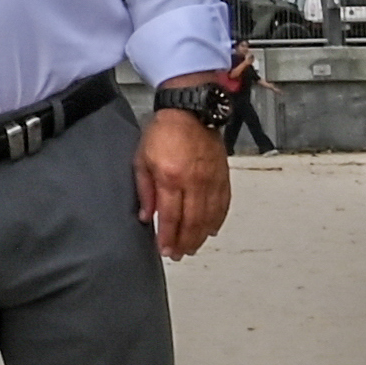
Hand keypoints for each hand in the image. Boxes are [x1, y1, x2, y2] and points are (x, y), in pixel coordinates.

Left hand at [135, 104, 229, 257]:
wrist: (190, 109)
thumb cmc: (163, 130)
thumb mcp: (142, 158)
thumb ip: (145, 190)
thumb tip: (147, 217)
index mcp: (171, 177)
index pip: (171, 216)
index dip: (168, 237)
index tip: (164, 250)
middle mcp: (194, 181)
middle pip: (192, 222)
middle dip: (185, 242)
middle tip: (178, 255)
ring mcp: (211, 179)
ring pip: (209, 217)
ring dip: (201, 236)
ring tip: (192, 248)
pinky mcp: (223, 175)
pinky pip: (223, 204)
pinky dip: (218, 220)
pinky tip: (211, 230)